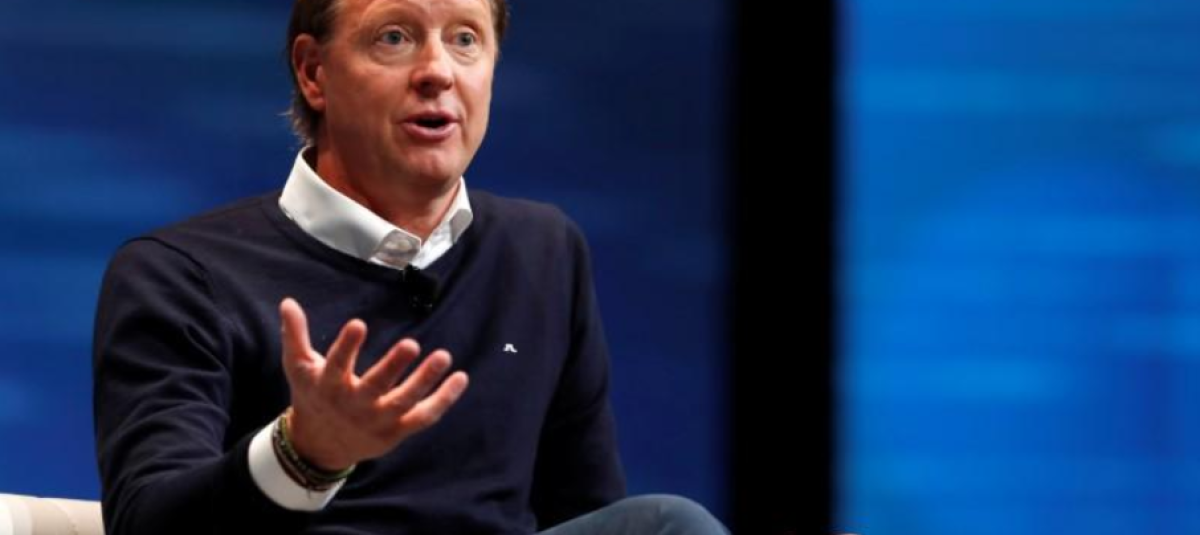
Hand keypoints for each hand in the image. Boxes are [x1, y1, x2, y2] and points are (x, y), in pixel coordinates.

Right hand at [278, 297, 468, 470]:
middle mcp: (354, 405)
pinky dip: (444, 400)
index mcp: (329, 386)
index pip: (336, 365)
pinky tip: (460, 378)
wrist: (320, 445)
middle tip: (411, 343)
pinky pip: (424, 417)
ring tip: (443, 356)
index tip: (358, 324)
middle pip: (375, 386)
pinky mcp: (396, 431)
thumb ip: (295, 335)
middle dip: (393, 366)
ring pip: (405, 402)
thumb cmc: (313, 396)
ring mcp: (377, 420)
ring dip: (425, 380)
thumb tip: (288, 302)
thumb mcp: (299, 367)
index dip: (346, 346)